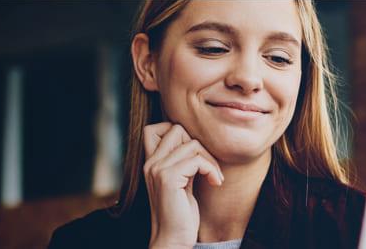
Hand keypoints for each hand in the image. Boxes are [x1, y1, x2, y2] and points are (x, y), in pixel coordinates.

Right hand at [143, 123, 223, 248]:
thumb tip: (197, 142)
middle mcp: (150, 163)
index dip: (179, 133)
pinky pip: (197, 160)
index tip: (194, 155)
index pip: (155, 127)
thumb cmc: (180, 214)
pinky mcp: (168, 178)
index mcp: (150, 163)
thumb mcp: (181, 182)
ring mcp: (157, 169)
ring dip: (210, 159)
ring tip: (214, 176)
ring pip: (192, 143)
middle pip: (176, 129)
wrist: (172, 239)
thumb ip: (182, 162)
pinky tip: (215, 183)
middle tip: (208, 166)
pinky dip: (211, 169)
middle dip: (199, 144)